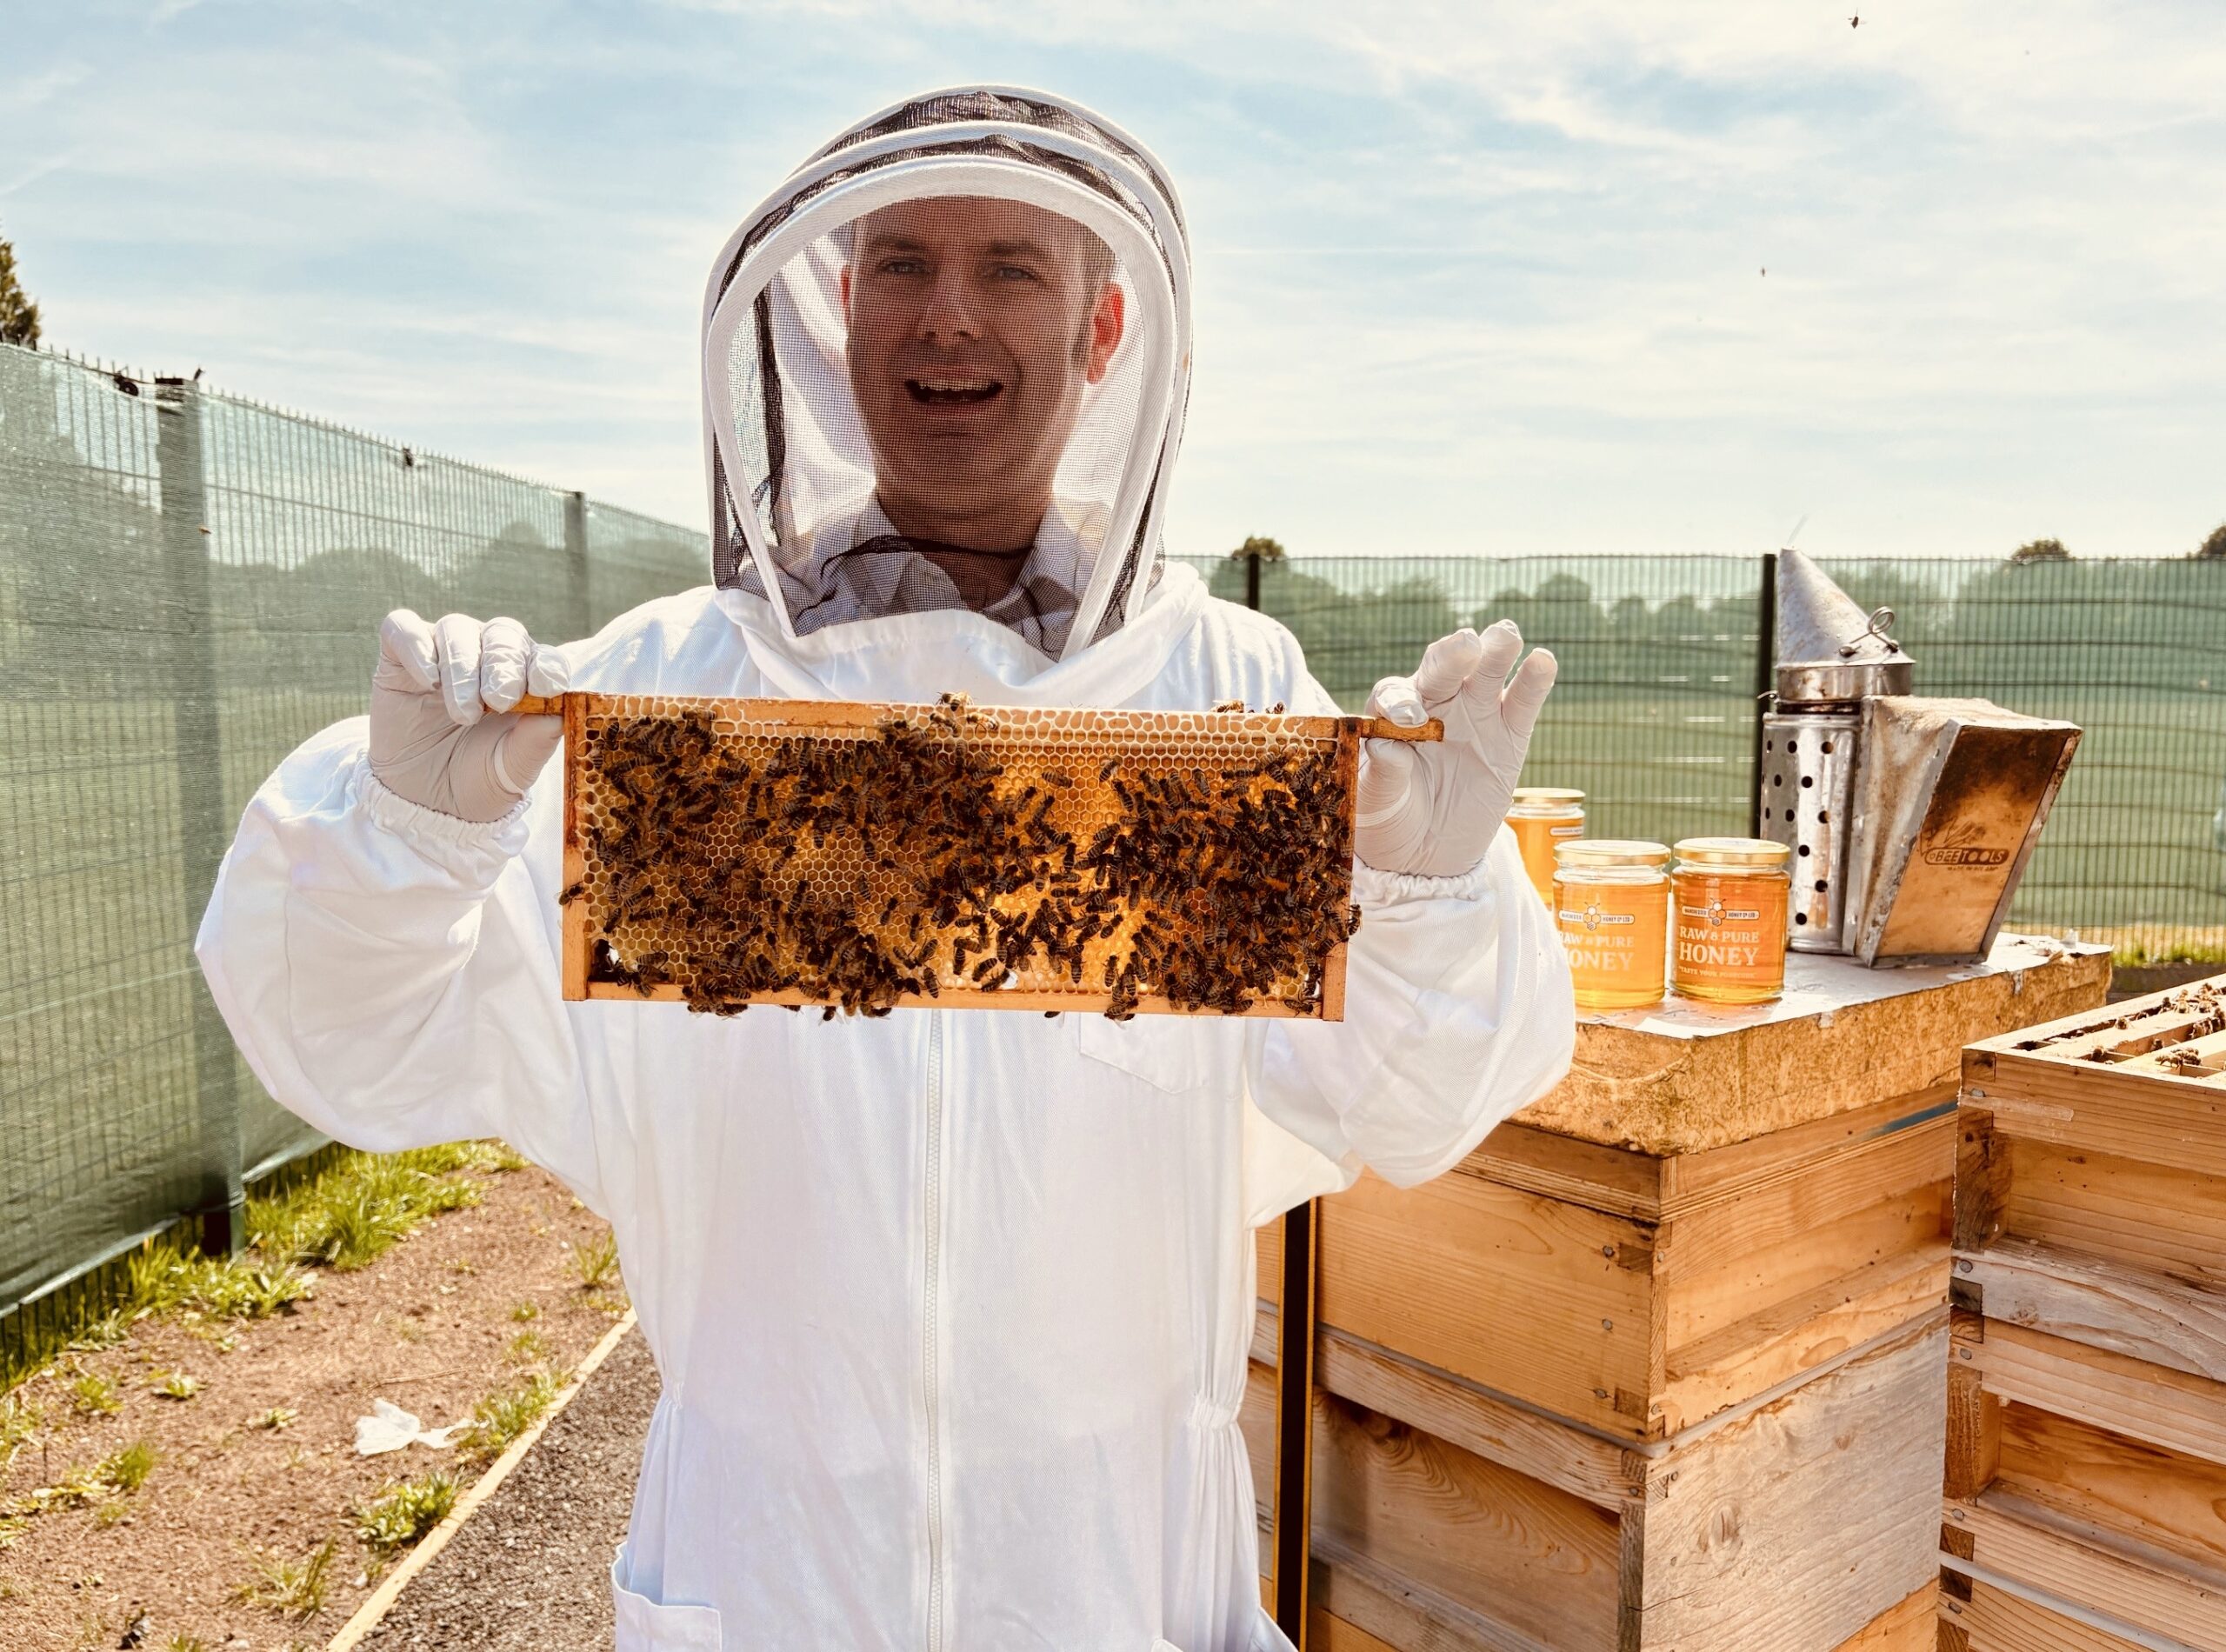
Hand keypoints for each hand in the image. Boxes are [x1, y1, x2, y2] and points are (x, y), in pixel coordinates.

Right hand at [369, 610, 568, 821]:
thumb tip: (557, 713)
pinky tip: (427, 680)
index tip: (546, 686)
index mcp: (527, 680)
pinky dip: (416, 647)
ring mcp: (444, 653)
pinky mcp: (399, 657)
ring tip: (463, 714)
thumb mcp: (511, 771)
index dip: (547, 665)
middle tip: (499, 701)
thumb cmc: (478, 778)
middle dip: (503, 666)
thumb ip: (535, 742)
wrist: (423, 801)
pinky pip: (403, 629)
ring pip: (457, 629)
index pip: (544, 656)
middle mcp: (488, 657)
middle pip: (503, 634)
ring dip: (463, 669)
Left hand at [1355, 621, 1557, 877]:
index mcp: (1392, 712)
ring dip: (1496, 651)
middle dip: (1452, 656)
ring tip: (1506, 635)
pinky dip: (1534, 680)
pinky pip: (1522, 703)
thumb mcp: (1377, 801)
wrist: (1427, 850)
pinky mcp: (1509, 735)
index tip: (1407, 718)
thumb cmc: (1391, 814)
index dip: (1399, 701)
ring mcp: (1474, 714)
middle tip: (1465, 645)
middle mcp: (1434, 702)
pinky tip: (1543, 660)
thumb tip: (1387, 748)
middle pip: (1442, 669)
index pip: (1394, 694)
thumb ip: (1383, 773)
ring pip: (1486, 673)